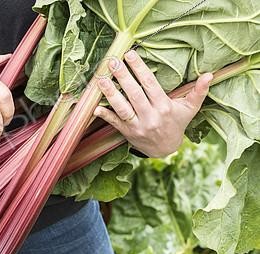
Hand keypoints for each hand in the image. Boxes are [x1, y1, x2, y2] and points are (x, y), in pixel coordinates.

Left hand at [94, 50, 212, 157]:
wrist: (165, 149)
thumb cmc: (176, 123)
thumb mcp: (189, 108)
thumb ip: (198, 91)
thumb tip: (209, 74)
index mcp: (164, 107)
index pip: (150, 84)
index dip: (140, 69)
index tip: (130, 54)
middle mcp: (150, 116)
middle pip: (134, 94)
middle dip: (123, 77)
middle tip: (112, 61)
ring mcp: (137, 126)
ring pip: (122, 108)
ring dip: (110, 94)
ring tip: (101, 80)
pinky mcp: (127, 133)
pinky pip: (114, 123)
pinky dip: (105, 115)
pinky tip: (94, 107)